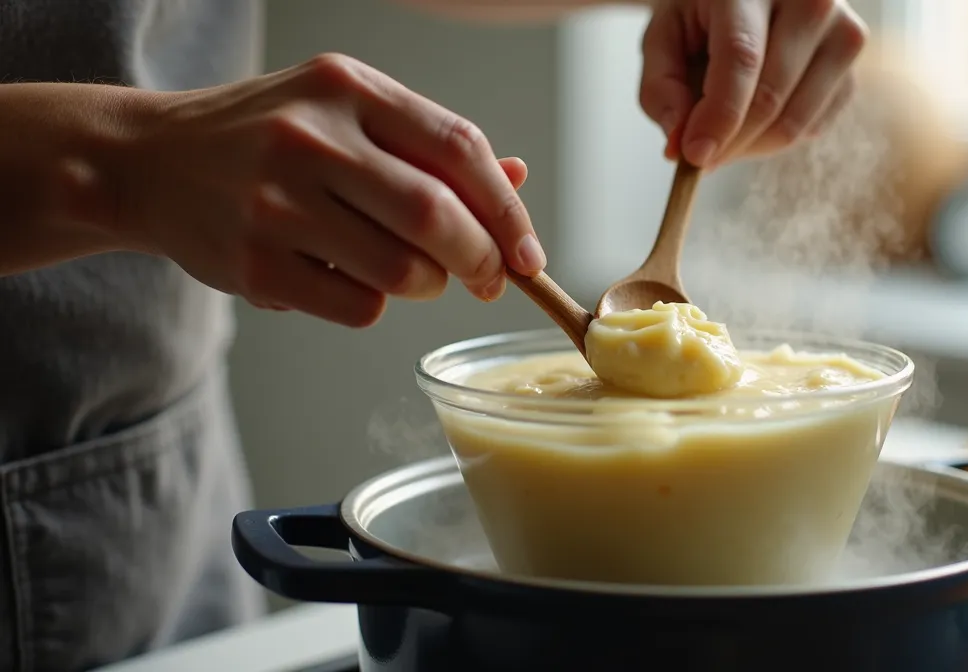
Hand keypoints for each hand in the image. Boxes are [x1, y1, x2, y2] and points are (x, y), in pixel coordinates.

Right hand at [117, 53, 543, 326]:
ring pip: (403, 270)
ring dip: (428, 286)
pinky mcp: (254, 264)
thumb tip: (515, 179)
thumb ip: (428, 145)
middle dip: (482, 260)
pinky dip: (374, 305)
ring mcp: (277, 202)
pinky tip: (347, 279)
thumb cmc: (266, 137)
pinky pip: (359, 306)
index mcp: (348, 89)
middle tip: (488, 278)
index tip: (527, 252)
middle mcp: (312, 138)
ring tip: (412, 273)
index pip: (460, 147)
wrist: (147, 161)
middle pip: (438, 217)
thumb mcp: (345, 112)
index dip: (508, 210)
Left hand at [639, 0, 868, 168]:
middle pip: (769, 98)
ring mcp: (843, 35)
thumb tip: (678, 145)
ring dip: (749, 147)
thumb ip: (661, 89)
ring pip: (793, 123)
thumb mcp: (665, 38)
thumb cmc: (704, 16)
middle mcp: (811, 2)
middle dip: (728, 142)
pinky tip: (754, 119)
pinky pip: (810, 129)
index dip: (718, 115)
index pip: (742, 58)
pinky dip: (774, 140)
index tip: (694, 155)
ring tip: (723, 134)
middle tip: (697, 156)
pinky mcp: (852, 71)